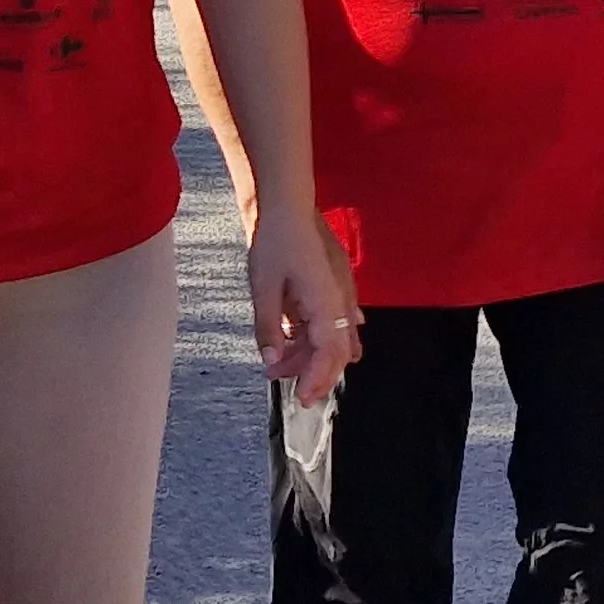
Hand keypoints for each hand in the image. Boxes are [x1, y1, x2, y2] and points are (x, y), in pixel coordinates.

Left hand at [249, 215, 359, 404]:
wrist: (285, 205)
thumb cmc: (274, 241)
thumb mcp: (263, 287)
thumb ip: (268, 327)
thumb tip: (272, 361)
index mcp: (326, 302)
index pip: (328, 353)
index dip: (316, 378)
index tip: (302, 398)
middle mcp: (340, 301)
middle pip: (335, 350)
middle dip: (311, 371)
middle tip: (280, 381)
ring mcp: (340, 293)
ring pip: (333, 337)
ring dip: (308, 353)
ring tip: (277, 360)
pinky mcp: (332, 286)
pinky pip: (332, 321)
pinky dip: (315, 336)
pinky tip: (299, 339)